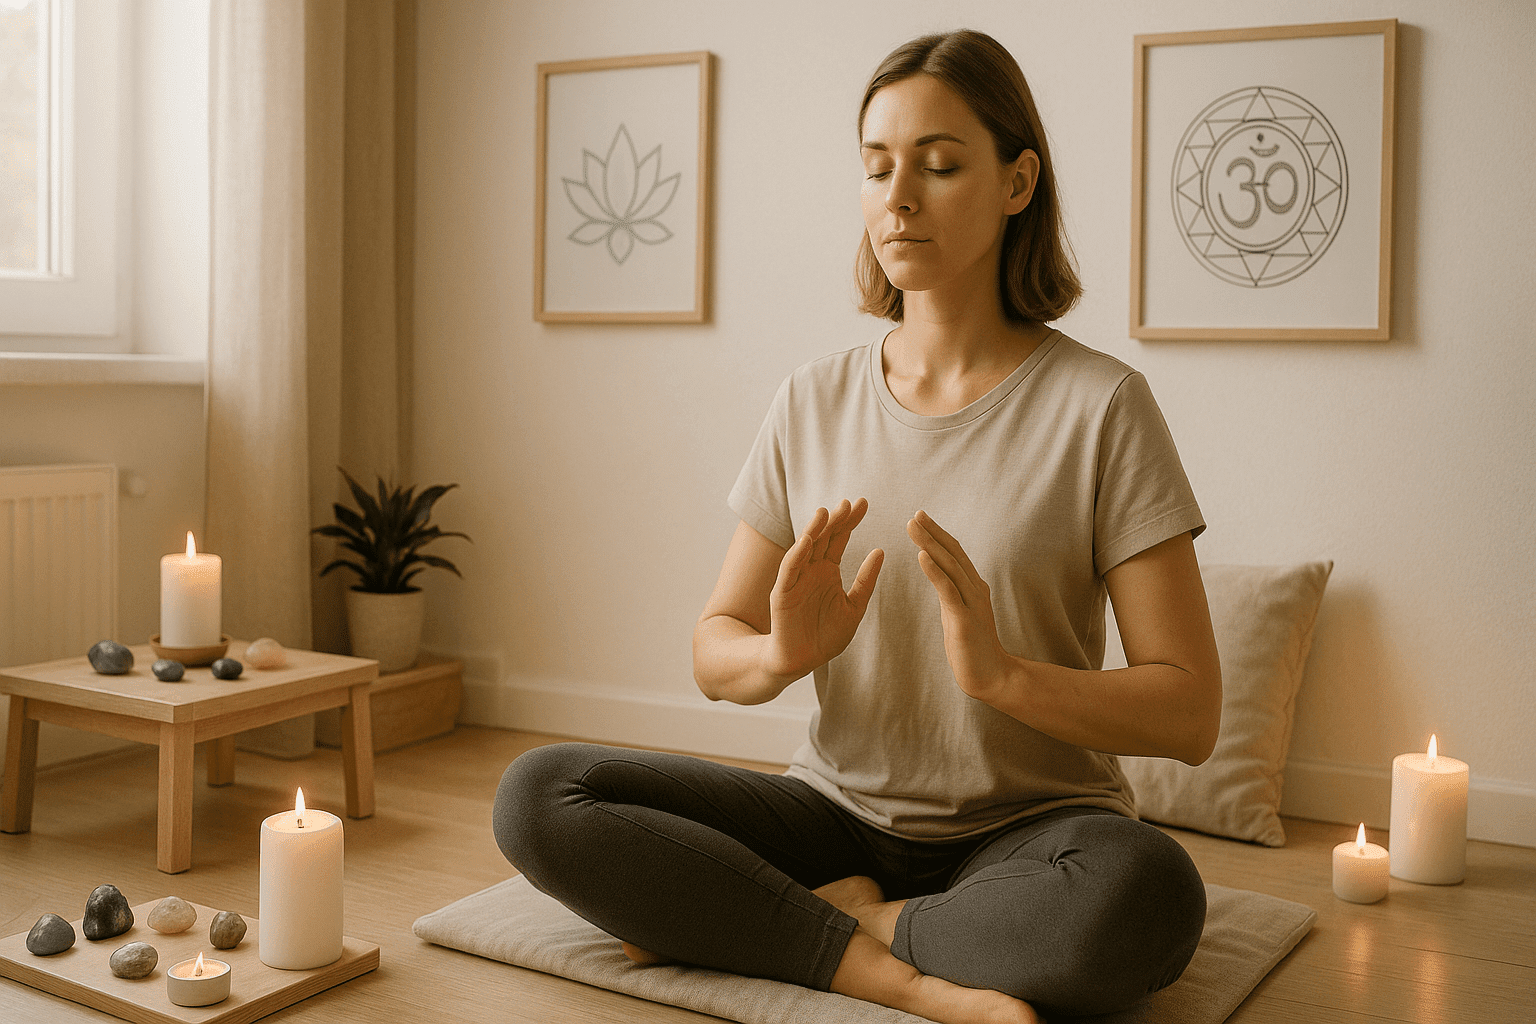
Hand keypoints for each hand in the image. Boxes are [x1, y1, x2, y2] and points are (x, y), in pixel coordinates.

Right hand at [764, 499, 884, 681]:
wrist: (801, 660)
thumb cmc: (826, 636)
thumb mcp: (854, 607)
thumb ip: (866, 581)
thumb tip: (880, 551)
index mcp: (828, 570)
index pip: (839, 538)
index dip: (851, 521)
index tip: (864, 503)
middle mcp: (811, 569)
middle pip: (823, 537)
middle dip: (836, 520)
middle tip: (851, 502)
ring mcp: (795, 579)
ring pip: (804, 548)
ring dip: (813, 530)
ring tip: (826, 512)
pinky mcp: (783, 593)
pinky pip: (789, 571)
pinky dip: (797, 555)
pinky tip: (807, 540)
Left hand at [907, 510, 1011, 700]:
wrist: (992, 676)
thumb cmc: (972, 646)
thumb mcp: (958, 613)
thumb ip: (951, 594)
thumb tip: (938, 577)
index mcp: (973, 587)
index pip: (954, 554)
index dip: (938, 534)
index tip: (920, 519)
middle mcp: (975, 589)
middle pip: (952, 553)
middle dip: (933, 532)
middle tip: (914, 515)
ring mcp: (971, 603)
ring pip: (949, 566)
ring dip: (930, 544)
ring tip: (913, 528)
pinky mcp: (964, 619)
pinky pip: (947, 590)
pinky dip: (934, 571)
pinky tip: (921, 557)